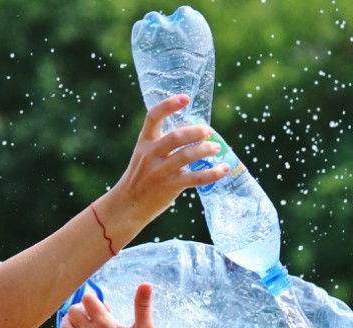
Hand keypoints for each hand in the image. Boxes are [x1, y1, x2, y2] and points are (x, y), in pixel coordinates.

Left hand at [49, 283, 154, 327]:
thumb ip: (143, 306)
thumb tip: (146, 283)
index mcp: (104, 324)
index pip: (88, 299)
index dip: (94, 298)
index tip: (105, 305)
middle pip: (73, 311)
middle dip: (81, 307)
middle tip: (95, 313)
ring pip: (65, 327)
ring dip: (70, 319)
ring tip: (82, 320)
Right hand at [106, 95, 228, 229]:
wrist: (129, 204)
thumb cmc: (142, 176)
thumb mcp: (146, 154)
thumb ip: (164, 143)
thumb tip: (196, 131)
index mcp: (144, 141)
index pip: (153, 116)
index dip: (169, 105)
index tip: (186, 98)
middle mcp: (151, 154)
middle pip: (176, 137)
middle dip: (196, 132)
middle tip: (208, 131)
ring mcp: (160, 171)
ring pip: (187, 156)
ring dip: (206, 150)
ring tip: (217, 148)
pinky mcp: (170, 186)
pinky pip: (196, 178)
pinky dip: (213, 173)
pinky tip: (224, 169)